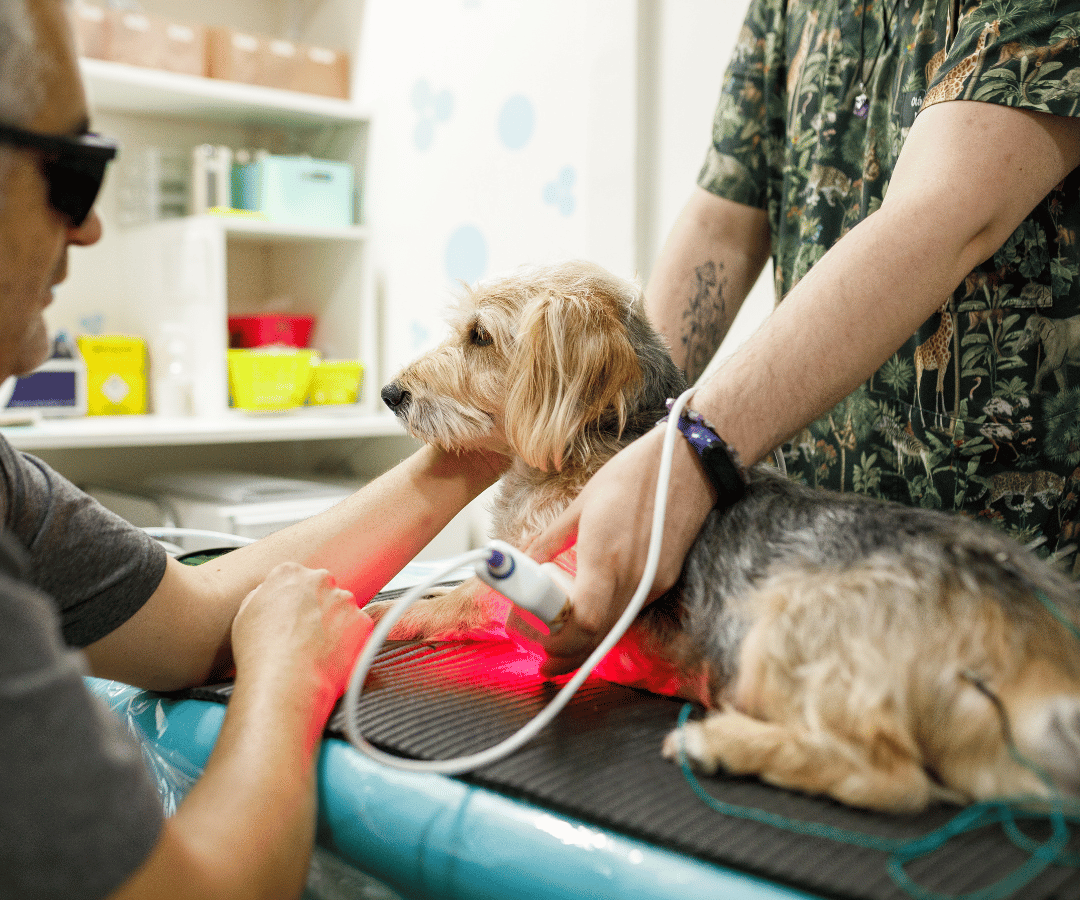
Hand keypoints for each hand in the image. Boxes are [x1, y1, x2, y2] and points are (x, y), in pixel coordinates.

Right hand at [231, 562, 370, 708]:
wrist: (285, 682)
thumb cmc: (260, 653)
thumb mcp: (245, 615)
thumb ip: (264, 596)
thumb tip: (273, 597)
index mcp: (289, 573)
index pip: (295, 578)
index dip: (293, 601)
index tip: (291, 618)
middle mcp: (320, 580)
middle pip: (322, 590)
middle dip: (317, 609)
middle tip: (305, 635)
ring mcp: (344, 599)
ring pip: (342, 609)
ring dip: (335, 625)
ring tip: (317, 651)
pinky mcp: (362, 621)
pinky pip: (358, 629)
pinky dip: (349, 642)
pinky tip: (331, 657)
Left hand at [521, 425, 714, 675]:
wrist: (690, 464)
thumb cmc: (635, 474)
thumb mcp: (582, 503)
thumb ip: (551, 539)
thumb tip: (525, 560)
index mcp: (606, 557)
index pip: (585, 622)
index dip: (561, 643)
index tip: (539, 646)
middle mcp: (634, 577)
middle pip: (600, 637)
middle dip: (569, 654)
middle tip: (544, 661)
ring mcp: (654, 582)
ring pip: (617, 628)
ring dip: (589, 642)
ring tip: (561, 642)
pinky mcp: (665, 579)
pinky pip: (631, 611)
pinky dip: (609, 622)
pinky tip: (592, 615)